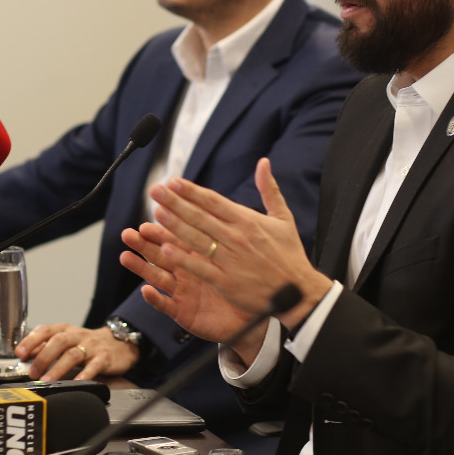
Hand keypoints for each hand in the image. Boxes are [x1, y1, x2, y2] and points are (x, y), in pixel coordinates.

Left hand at [14, 323, 137, 380]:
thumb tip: (25, 355)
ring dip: (58, 368)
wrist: (120, 343)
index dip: (31, 341)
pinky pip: (93, 366)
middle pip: (58, 341)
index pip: (46, 330)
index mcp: (66, 330)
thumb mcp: (67, 341)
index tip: (20, 353)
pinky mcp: (104, 358)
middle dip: (43, 357)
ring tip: (47, 381)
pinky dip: (84, 375)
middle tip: (33, 373)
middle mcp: (78, 335)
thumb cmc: (88, 344)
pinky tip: (76, 384)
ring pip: (73, 354)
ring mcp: (92, 346)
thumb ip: (47, 346)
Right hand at [120, 224, 257, 358]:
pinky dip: (156, 299)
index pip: (176, 240)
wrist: (249, 318)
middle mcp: (185, 273)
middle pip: (160, 256)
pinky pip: (167, 306)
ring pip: (158, 278)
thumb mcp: (230, 259)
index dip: (162, 230)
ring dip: (141, 268)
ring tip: (125, 257)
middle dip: (143, 245)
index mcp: (196, 258)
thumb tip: (214, 211)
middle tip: (127, 233)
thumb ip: (218, 238)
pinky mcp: (183, 313)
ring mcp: (182, 293)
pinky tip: (145, 291)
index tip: (151, 216)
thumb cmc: (241, 286)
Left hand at [145, 158, 329, 329]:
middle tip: (155, 191)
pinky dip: (184, 258)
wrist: (299, 292)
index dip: (191, 191)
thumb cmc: (289, 255)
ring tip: (156, 213)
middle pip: (200, 217)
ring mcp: (230, 260)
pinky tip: (166, 249)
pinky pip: (201, 268)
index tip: (173, 182)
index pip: (214, 201)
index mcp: (248, 220)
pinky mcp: (226, 282)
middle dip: (175, 202)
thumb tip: (263, 162)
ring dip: (175, 225)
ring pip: (197, 239)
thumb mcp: (284, 218)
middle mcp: (237, 237)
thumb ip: (270, 189)